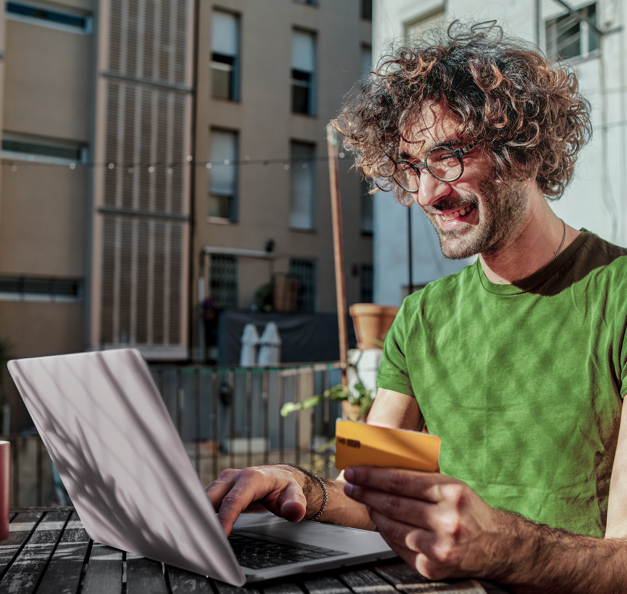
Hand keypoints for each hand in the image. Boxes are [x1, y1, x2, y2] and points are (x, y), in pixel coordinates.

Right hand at [205, 465, 308, 534]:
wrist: (280, 478)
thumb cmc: (285, 488)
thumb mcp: (296, 495)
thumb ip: (296, 504)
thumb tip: (295, 511)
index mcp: (251, 478)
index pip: (233, 500)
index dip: (225, 518)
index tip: (220, 536)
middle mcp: (234, 477)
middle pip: (212, 497)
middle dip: (204, 516)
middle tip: (201, 539)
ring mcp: (224, 482)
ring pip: (204, 498)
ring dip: (198, 515)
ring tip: (195, 536)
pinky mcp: (218, 488)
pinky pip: (205, 501)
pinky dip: (200, 514)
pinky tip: (197, 529)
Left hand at [343, 466, 501, 580]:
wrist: (499, 547)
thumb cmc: (471, 510)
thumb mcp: (454, 486)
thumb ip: (423, 478)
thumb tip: (384, 468)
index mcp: (452, 493)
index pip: (401, 481)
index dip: (373, 476)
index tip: (355, 471)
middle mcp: (447, 520)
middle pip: (394, 503)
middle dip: (367, 492)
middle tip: (352, 485)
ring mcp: (439, 547)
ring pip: (393, 526)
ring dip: (374, 512)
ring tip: (365, 502)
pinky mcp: (432, 567)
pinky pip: (399, 546)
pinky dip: (386, 532)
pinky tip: (380, 522)